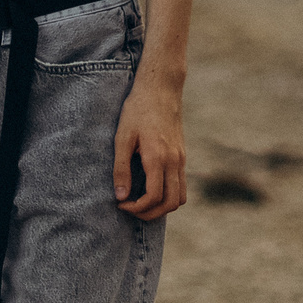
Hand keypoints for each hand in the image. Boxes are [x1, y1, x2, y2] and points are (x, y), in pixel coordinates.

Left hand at [113, 69, 187, 220]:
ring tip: (140, 202)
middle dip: (150, 213)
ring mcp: (181, 159)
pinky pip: (181, 185)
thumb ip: (121, 167)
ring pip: (180, 197)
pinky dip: (168, 195)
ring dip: (162, 207)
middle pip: (171, 203)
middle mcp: (174, 161)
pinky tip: (150, 188)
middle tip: (130, 209)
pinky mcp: (182, 156)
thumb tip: (120, 195)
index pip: (154, 196)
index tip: (121, 204)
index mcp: (158, 157)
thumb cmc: (137, 110)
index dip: (137, 207)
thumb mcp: (122, 136)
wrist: (161, 89)